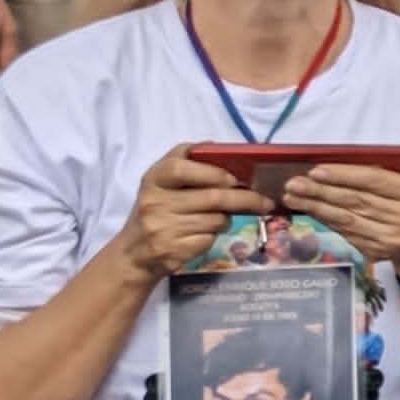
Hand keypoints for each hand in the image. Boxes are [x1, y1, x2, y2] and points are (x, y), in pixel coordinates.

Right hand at [111, 145, 263, 284]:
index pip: (181, 168)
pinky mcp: (172, 251)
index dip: (213, 173)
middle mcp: (154, 202)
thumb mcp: (162, 181)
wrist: (134, 253)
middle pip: (212, 198)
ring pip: (216, 220)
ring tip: (222, 217)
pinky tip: (205, 233)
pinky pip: (209, 239)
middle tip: (266, 201)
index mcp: (154, 179)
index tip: (235, 179)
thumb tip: (220, 147)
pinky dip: (215, 235)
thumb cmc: (156, 209)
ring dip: (228, 218)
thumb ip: (186, 161)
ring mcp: (162, 229)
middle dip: (246, 199)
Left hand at [282, 135, 399, 272]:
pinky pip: (346, 233)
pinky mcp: (376, 252)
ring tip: (293, 195)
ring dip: (316, 207)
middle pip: (356, 200)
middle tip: (294, 182)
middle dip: (321, 191)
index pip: (376, 182)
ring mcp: (390, 238)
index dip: (345, 176)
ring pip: (346, 219)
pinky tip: (311, 210)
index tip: (317, 170)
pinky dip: (326, 221)